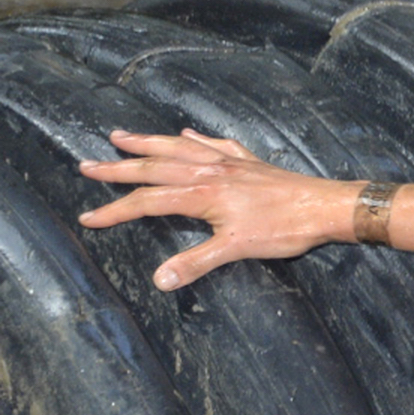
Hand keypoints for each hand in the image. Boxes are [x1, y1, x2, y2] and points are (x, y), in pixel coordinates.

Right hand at [78, 128, 353, 289]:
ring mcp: (229, 162)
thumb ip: (196, 263)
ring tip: (120, 136)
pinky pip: (215, 144)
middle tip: (86, 165)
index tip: (88, 218)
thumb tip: (159, 280)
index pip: (147, 202)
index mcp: (201, 194)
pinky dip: (197, 139)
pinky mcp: (249, 161)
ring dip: (148, 142)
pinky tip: (188, 134)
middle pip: (154, 166)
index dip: (115, 211)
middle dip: (117, 167)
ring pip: (179, 148)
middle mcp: (209, 171)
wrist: (325, 206)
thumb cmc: (284, 228)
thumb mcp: (236, 249)